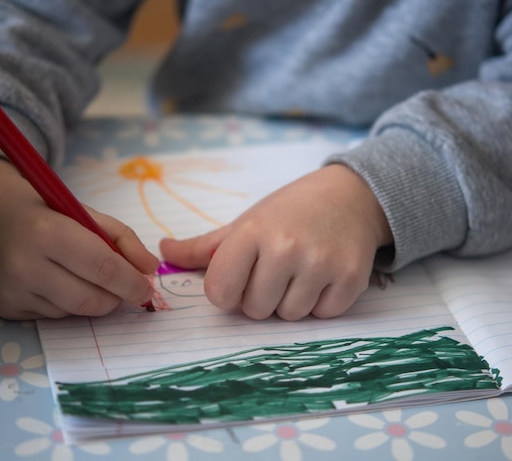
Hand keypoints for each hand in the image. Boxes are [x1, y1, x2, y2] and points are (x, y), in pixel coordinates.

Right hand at [0, 157, 158, 319]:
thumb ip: (122, 238)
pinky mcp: (4, 308)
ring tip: (87, 277)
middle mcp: (25, 265)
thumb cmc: (41, 209)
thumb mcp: (84, 211)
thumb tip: (149, 269)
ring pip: (74, 312)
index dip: (131, 283)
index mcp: (48, 232)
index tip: (146, 288)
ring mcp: (11, 291)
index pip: (103, 268)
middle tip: (127, 289)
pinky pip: (52, 316)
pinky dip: (67, 304)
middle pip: (91, 299)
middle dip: (117, 297)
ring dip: (93, 300)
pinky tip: (59, 282)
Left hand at [160, 164, 392, 320]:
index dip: (227, 291)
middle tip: (277, 270)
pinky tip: (324, 275)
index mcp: (252, 232)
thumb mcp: (246, 222)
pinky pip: (322, 314)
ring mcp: (321, 264)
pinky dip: (321, 302)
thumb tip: (160, 253)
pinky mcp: (351, 278)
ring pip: (289, 316)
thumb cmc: (290, 211)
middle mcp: (286, 248)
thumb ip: (204, 246)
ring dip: (291, 301)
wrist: (351, 195)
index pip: (220, 292)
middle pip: (255, 310)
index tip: (241, 276)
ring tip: (301, 271)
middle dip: (261, 297)